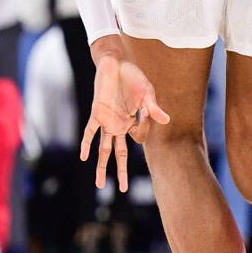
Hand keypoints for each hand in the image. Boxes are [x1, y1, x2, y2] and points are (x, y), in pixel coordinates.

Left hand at [82, 43, 169, 192]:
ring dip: (102, 166)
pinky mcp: (97, 113)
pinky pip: (90, 131)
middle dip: (121, 172)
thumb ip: (153, 108)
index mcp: (133, 122)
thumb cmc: (133, 77)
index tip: (144, 112)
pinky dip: (87, 143)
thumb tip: (167, 121)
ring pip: (104, 149)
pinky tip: (84, 157)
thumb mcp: (147, 92)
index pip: (138, 138)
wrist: (115, 63)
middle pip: (119, 154)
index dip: (143, 131)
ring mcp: (107, 121)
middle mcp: (119, 126)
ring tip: (100, 184)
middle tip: (124, 189)